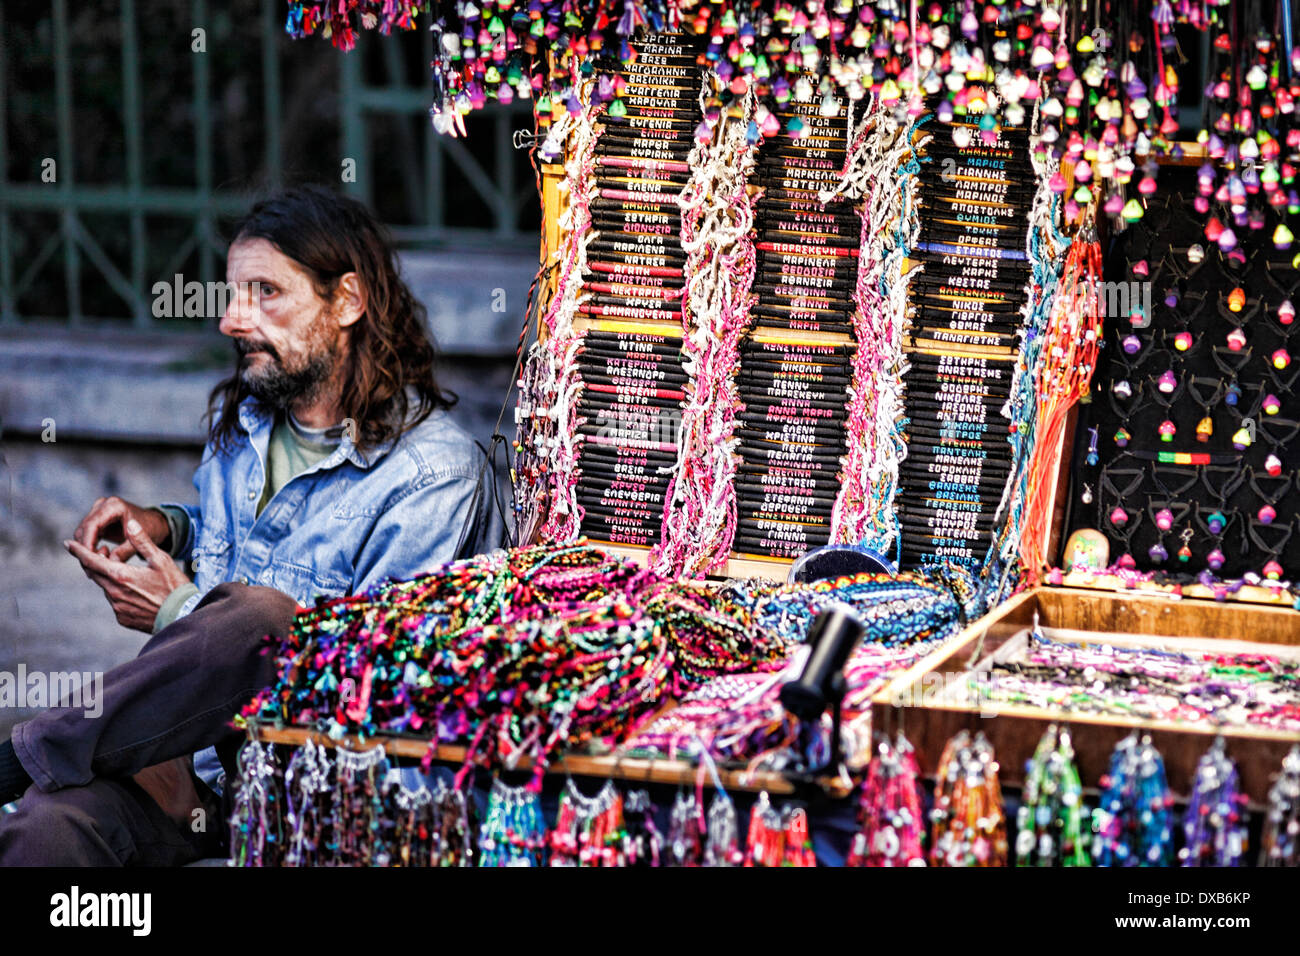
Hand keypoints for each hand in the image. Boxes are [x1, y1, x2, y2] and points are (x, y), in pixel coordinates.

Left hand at [65, 519, 191, 632]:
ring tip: (127, 573)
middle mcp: (114, 593)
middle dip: (94, 562)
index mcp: (121, 576)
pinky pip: (115, 602)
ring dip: (110, 578)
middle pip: (95, 574)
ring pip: (106, 588)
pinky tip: (136, 592)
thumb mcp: (161, 560)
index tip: (68, 543)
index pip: (91, 560)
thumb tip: (130, 523)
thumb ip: (142, 542)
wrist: (183, 615)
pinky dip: (119, 593)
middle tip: (102, 552)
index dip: (78, 551)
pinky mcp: (123, 618)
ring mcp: (118, 607)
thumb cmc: (174, 586)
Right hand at [74, 496, 170, 560]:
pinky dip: (88, 548)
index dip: (87, 543)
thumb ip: (126, 551)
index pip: (92, 525)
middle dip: (85, 549)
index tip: (88, 559)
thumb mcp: (141, 541)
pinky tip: (96, 562)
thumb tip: (111, 563)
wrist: (154, 524)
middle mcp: (103, 505)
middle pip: (84, 529)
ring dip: (85, 550)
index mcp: (114, 506)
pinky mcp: (96, 519)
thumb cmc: (151, 530)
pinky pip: (86, 535)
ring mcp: (98, 511)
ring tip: (94, 569)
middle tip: (90, 570)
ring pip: (82, 533)